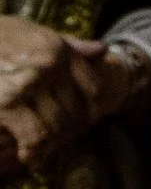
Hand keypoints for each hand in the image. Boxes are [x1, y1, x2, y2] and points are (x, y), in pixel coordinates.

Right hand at [0, 20, 150, 177]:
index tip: (79, 123)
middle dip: (68, 133)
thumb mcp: (28, 32)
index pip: (92, 86)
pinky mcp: (8, 103)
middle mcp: (49, 64)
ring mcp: (29, 83)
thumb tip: (103, 49)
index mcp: (56, 48)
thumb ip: (66, 44)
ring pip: (58, 126)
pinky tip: (27, 157)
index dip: (88, 109)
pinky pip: (35, 136)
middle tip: (57, 145)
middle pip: (75, 111)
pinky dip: (34, 151)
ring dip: (51, 146)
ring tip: (40, 154)